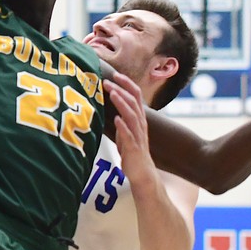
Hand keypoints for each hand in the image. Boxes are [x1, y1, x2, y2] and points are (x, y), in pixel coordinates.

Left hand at [105, 68, 156, 184]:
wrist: (143, 175)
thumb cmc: (132, 153)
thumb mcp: (125, 132)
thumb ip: (120, 120)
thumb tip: (109, 107)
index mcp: (138, 120)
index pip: (136, 96)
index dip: (127, 85)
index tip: (115, 74)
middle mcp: (140, 126)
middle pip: (134, 103)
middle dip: (121, 90)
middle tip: (107, 81)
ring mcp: (138, 137)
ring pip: (132, 116)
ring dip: (122, 103)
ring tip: (112, 94)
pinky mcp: (134, 149)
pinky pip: (130, 136)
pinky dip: (123, 127)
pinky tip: (116, 119)